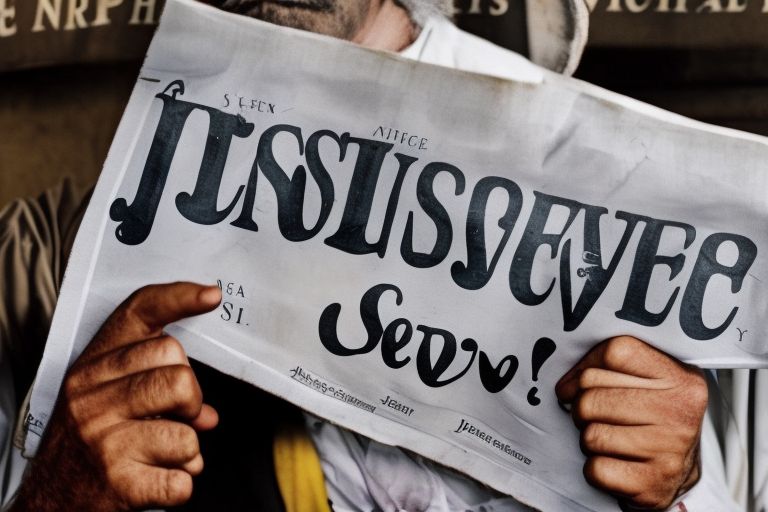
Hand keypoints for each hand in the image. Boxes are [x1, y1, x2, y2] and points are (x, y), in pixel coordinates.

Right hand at [11, 282, 221, 511]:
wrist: (49, 507)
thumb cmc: (86, 447)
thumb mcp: (104, 402)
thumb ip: (154, 389)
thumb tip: (208, 415)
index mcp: (91, 369)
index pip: (138, 315)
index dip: (179, 299)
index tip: (210, 296)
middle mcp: (92, 397)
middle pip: (180, 373)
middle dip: (191, 402)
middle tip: (175, 419)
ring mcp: (104, 439)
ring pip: (189, 429)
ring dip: (187, 448)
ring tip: (162, 455)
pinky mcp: (119, 481)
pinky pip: (184, 478)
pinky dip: (180, 485)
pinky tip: (157, 482)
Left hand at [555, 336, 706, 510]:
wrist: (678, 476)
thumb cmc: (653, 422)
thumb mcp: (649, 383)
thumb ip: (615, 366)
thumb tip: (567, 382)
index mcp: (679, 378)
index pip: (615, 353)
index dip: (584, 366)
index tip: (575, 383)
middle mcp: (680, 411)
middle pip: (592, 395)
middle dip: (581, 407)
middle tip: (591, 417)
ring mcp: (669, 450)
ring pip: (591, 433)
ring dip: (588, 439)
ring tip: (607, 441)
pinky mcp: (653, 485)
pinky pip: (596, 469)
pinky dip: (594, 469)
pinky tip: (613, 463)